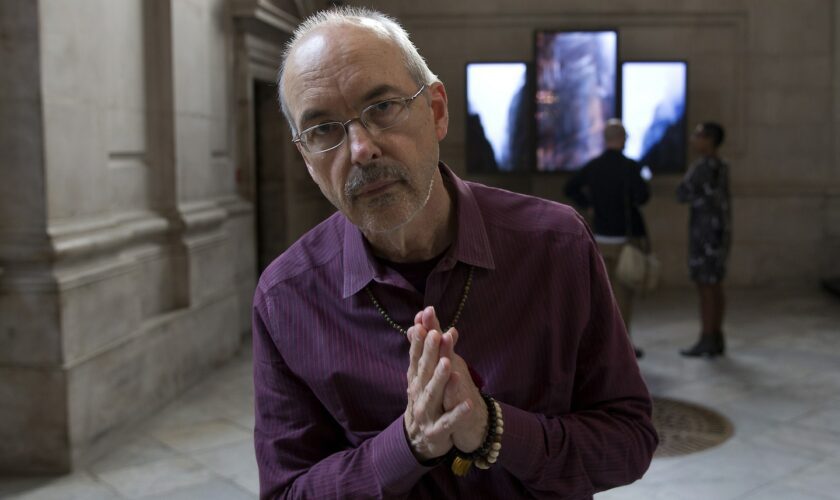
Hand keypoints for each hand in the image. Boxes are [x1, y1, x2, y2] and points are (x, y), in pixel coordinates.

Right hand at [412, 307, 487, 453]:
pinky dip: (457, 413)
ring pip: (433, 394)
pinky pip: (449, 421)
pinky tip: (468, 403)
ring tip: (448, 363)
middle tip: (435, 334)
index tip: (421, 320)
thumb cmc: (425, 401)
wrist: (421, 440)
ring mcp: (426, 413)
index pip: (416, 356)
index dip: (418, 339)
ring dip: (440, 378)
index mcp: (416, 380)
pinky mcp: (437, 431)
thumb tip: (420, 323)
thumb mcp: (423, 377)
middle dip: (429, 352)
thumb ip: (424, 351)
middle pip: (424, 370)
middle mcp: (418, 394)